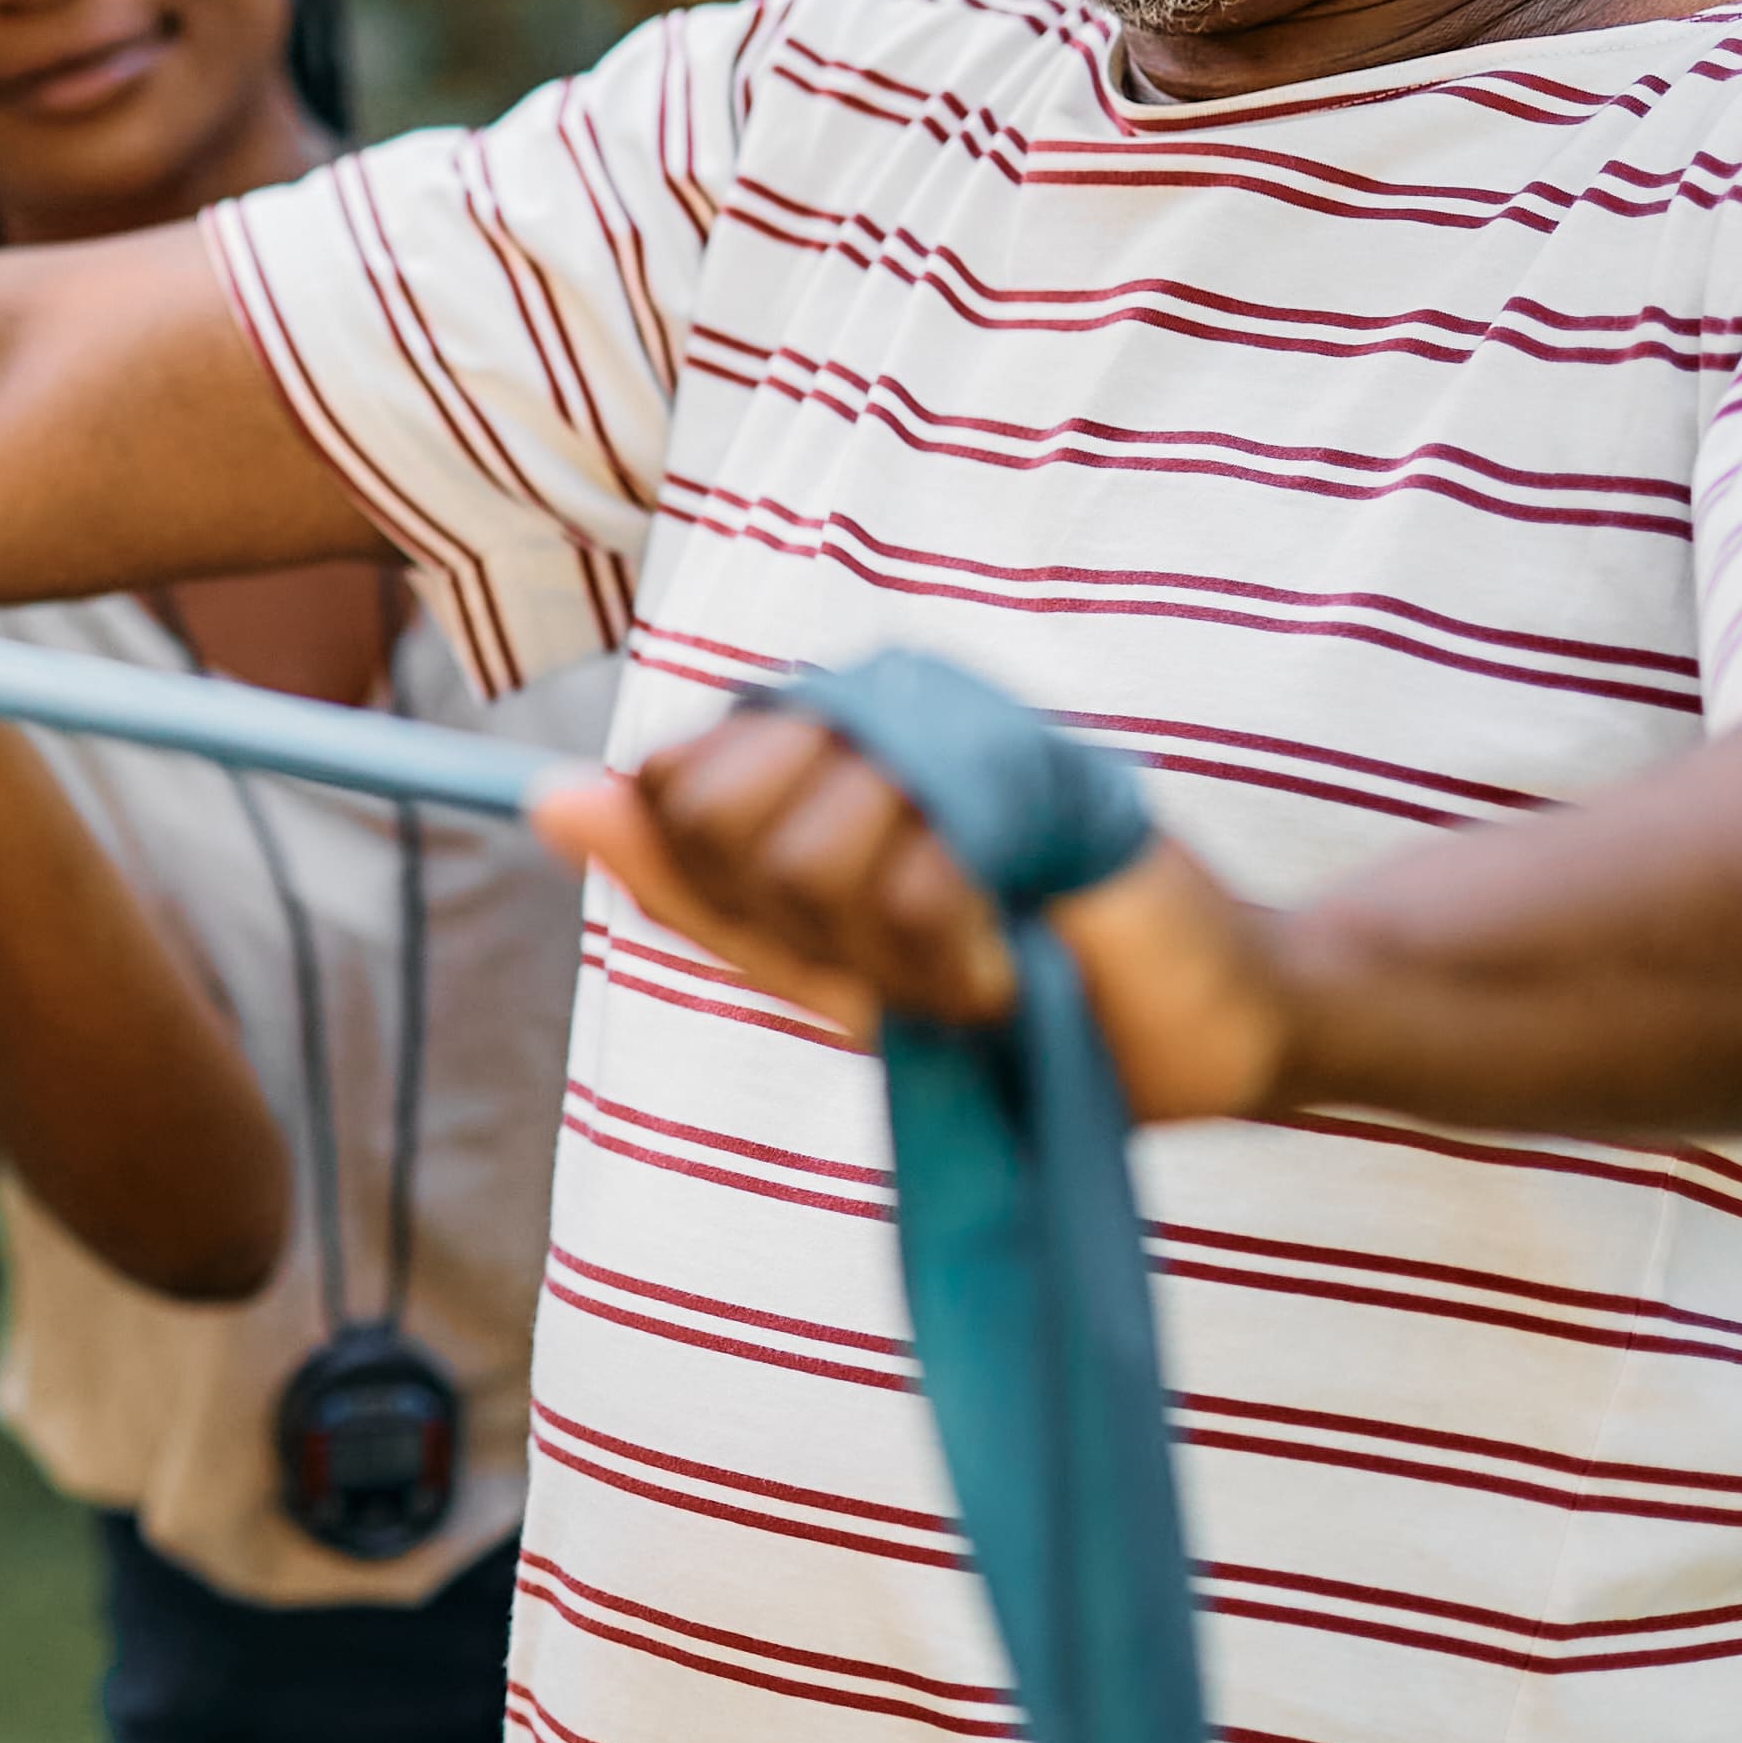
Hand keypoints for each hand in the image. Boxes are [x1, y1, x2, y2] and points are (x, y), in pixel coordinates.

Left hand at [528, 701, 1302, 1124]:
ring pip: (805, 849)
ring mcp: (947, 731)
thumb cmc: (1007, 996)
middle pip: (715, 812)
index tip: (824, 941)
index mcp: (810, 752)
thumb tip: (546, 797)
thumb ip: (688, 884)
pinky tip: (1007, 963)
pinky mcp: (1024, 772)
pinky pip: (908, 873)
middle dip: (800, 927)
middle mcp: (871, 715)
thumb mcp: (822, 967)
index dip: (724, 890)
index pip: (670, 790)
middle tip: (906, 955)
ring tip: (973, 960)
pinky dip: (948, 956)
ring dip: (886, 955)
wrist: (1195, 1028)